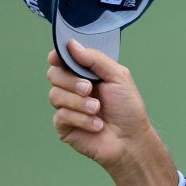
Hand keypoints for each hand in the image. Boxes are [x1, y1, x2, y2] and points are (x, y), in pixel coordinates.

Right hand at [46, 40, 177, 185]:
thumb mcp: (118, 77)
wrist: (132, 139)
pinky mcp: (64, 126)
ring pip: (55, 95)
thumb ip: (95, 59)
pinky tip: (97, 125)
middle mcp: (73, 89)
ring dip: (79, 103)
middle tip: (89, 89)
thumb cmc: (128, 109)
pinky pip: (61, 116)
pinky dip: (81, 119)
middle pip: (53, 75)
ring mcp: (67, 107)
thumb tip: (71, 45)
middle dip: (71, 81)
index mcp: (85, 74)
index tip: (58, 58)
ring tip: (98, 109)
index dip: (57, 57)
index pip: (61, 60)